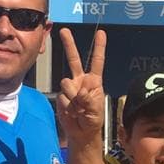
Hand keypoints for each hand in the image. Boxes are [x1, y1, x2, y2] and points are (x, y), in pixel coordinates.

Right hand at [57, 28, 107, 147]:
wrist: (81, 132)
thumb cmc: (93, 120)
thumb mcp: (95, 110)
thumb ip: (89, 100)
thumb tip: (81, 90)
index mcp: (94, 81)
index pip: (97, 62)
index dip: (99, 47)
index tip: (101, 33)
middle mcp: (81, 80)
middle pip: (74, 59)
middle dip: (69, 44)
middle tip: (64, 30)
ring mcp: (70, 87)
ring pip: (66, 83)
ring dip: (73, 97)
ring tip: (79, 109)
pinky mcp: (61, 96)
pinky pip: (62, 97)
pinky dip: (67, 105)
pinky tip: (72, 112)